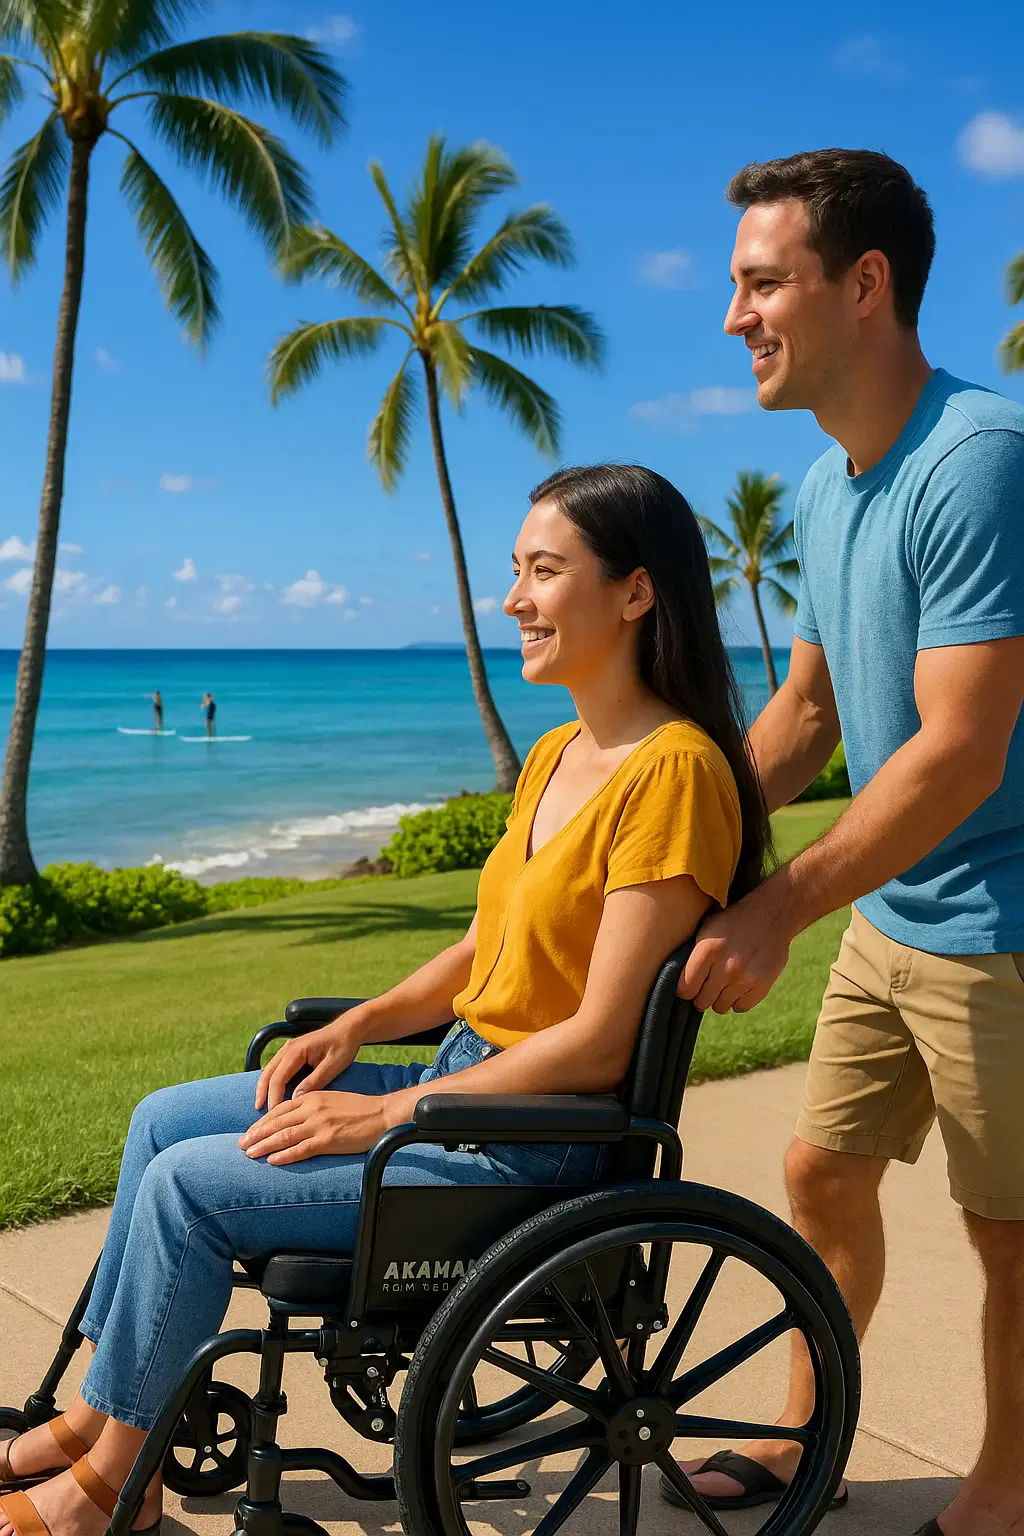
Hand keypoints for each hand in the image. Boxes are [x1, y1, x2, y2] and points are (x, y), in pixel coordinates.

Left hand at [240, 1090, 389, 1164]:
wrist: (382, 1114)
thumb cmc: (359, 1109)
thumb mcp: (330, 1100)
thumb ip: (311, 1107)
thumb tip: (293, 1120)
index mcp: (312, 1097)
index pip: (279, 1110)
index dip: (262, 1122)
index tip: (250, 1132)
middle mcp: (312, 1109)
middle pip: (277, 1123)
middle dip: (256, 1134)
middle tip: (240, 1144)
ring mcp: (319, 1125)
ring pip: (284, 1136)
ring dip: (264, 1146)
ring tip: (249, 1154)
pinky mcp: (328, 1140)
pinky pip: (301, 1150)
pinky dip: (284, 1156)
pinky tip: (272, 1161)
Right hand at [254, 1020, 362, 1111]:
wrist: (349, 1029)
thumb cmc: (343, 1045)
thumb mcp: (333, 1065)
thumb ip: (315, 1081)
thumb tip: (296, 1098)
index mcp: (297, 1051)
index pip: (278, 1078)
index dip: (274, 1098)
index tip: (274, 1115)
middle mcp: (288, 1049)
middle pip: (267, 1074)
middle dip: (262, 1094)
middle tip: (260, 1113)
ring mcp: (288, 1049)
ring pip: (269, 1071)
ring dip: (263, 1088)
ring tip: (261, 1106)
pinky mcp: (292, 1053)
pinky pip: (276, 1068)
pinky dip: (270, 1081)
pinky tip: (271, 1093)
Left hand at [678, 889, 794, 1013]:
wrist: (771, 915)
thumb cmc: (732, 922)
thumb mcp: (706, 929)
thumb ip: (692, 955)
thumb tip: (676, 981)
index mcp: (708, 951)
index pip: (685, 989)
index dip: (685, 989)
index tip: (689, 985)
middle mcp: (726, 967)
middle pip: (702, 1001)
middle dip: (701, 994)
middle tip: (708, 983)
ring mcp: (746, 979)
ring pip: (721, 1007)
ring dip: (720, 998)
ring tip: (724, 982)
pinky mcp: (762, 986)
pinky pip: (741, 1007)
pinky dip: (738, 1000)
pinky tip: (739, 985)